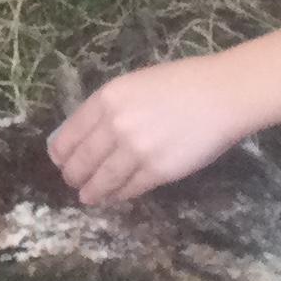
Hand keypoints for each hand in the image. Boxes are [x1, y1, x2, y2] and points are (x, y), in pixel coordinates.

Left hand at [47, 55, 259, 207]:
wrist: (221, 95)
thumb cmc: (182, 82)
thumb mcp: (136, 84)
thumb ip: (111, 107)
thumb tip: (90, 132)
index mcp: (107, 98)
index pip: (70, 133)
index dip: (61, 152)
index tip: (59, 161)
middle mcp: (115, 125)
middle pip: (82, 160)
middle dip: (73, 175)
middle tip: (72, 182)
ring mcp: (135, 150)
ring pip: (103, 179)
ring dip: (93, 192)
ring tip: (88, 198)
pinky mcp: (157, 171)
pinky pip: (130, 188)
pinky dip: (120, 195)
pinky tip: (115, 196)